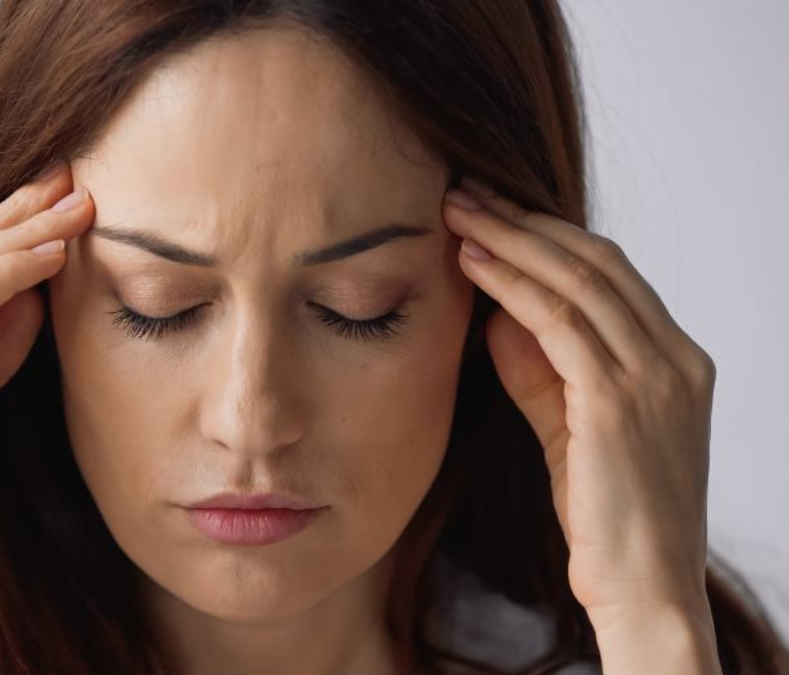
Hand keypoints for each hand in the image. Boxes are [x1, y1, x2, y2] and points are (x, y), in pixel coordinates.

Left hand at [441, 176, 715, 629]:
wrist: (643, 591)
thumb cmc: (607, 517)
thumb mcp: (570, 428)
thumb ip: (540, 370)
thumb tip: (497, 314)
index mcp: (676, 361)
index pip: (609, 273)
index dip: (547, 235)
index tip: (492, 212)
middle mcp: (676, 358)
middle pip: (596, 260)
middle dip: (524, 220)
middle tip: (466, 191)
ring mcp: (656, 377)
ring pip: (577, 280)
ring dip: (510, 238)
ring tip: (458, 211)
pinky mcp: (620, 402)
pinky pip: (559, 321)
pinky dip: (512, 283)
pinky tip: (472, 262)